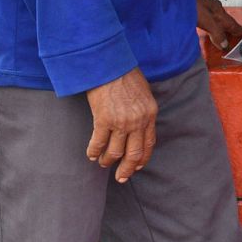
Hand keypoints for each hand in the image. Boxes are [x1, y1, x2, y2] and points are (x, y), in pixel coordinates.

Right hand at [85, 68, 157, 182]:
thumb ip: (142, 110)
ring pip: (115, 152)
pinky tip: (90, 154)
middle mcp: (138, 121)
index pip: (149, 144)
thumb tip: (138, 125)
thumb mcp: (143, 92)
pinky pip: (98, 143)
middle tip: (121, 178)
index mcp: (150, 114)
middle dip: (126, 169)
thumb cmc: (124, 72)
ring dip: (107, 160)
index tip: (136, 167)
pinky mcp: (104, 120)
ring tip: (102, 162)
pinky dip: (94, 151)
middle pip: (134, 153)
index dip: (142, 159)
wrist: (109, 62)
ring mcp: (121, 122)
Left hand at [194, 0, 241, 50]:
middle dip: (230, 35)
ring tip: (221, 44)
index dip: (239, 34)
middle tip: (233, 47)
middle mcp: (213, 9)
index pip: (233, 24)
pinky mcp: (194, 10)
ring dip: (219, 33)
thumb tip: (225, 45)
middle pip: (225, 24)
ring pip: (215, 23)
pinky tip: (205, 35)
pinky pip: (206, 23)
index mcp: (218, 10)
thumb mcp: (205, 19)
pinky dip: (209, 30)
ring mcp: (204, 9)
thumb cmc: (189, 2)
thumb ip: (216, 32)